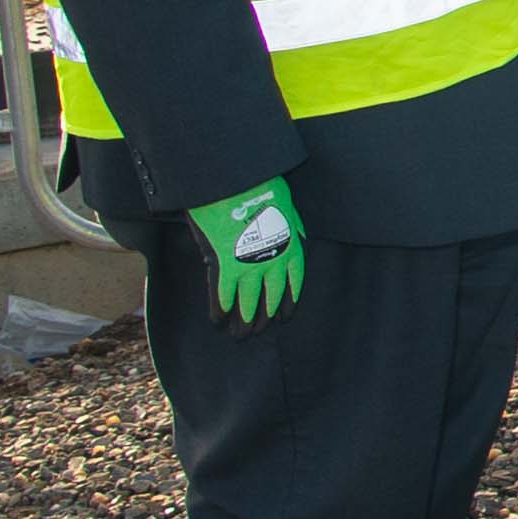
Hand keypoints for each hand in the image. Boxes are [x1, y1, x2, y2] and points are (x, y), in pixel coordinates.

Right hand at [184, 177, 304, 323]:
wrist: (238, 183)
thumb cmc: (262, 187)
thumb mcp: (288, 203)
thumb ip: (292, 222)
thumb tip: (298, 233)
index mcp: (291, 246)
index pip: (294, 281)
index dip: (288, 300)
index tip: (285, 315)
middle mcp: (274, 260)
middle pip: (272, 295)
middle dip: (266, 315)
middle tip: (260, 331)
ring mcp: (249, 264)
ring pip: (249, 300)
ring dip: (244, 319)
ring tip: (241, 334)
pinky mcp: (224, 264)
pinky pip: (223, 293)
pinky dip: (220, 308)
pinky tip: (218, 320)